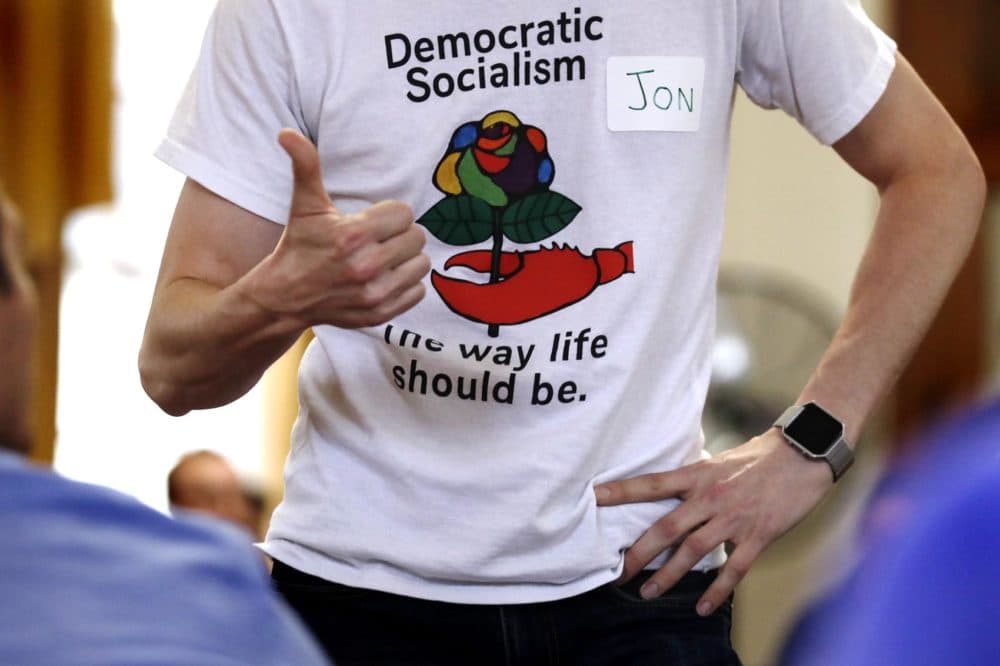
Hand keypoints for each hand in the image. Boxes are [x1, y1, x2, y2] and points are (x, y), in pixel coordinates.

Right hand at [253, 129, 429, 328]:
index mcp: (352, 235)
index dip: (389, 214)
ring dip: (406, 259)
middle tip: (378, 239)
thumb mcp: (304, 205)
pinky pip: (418, 291)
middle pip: (417, 238)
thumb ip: (305, 165)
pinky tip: (385, 278)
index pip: (404, 214)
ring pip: (421, 264)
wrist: (285, 297)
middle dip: (399, 235)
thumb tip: (286, 133)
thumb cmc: (299, 245)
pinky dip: (406, 283)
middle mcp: (366, 266)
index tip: (371, 221)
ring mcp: (374, 294)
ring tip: (383, 257)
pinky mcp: (380, 314)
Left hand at [595, 430, 832, 615]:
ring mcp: (734, 517)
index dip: (622, 491)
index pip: (652, 483)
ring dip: (669, 575)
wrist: (803, 453)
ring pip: (693, 551)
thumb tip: (674, 488)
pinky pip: (734, 569)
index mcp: (698, 475)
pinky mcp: (758, 535)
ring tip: (649, 594)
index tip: (594, 498)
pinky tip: (703, 607)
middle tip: (618, 572)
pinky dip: (717, 590)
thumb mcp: (720, 461)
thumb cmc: (761, 455)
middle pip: (666, 527)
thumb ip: (697, 478)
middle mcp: (711, 497)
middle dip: (639, 553)